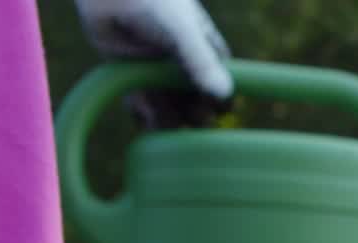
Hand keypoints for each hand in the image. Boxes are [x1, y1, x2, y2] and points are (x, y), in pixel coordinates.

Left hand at [74, 0, 232, 128]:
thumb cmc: (153, 3)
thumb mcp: (182, 31)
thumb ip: (202, 62)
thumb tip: (223, 94)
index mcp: (207, 57)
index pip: (222, 93)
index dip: (217, 104)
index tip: (208, 106)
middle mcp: (186, 71)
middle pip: (197, 110)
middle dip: (190, 114)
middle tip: (180, 107)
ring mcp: (160, 78)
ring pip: (171, 114)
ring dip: (165, 116)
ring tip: (153, 101)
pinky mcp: (134, 81)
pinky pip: (143, 111)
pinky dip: (142, 115)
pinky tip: (139, 104)